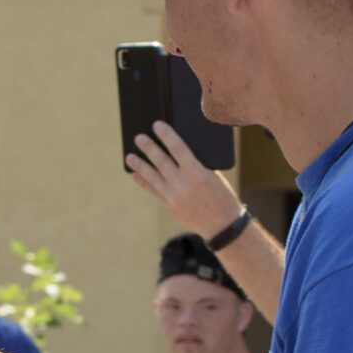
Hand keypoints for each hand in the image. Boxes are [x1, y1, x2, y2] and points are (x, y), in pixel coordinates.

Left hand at [126, 122, 245, 239]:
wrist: (222, 226)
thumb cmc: (222, 197)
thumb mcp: (214, 177)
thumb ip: (197, 166)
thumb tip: (179, 153)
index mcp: (198, 174)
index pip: (179, 149)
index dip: (167, 136)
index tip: (157, 125)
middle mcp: (184, 185)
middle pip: (162, 162)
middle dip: (149, 148)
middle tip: (138, 137)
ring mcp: (174, 197)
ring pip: (153, 178)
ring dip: (140, 165)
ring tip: (129, 156)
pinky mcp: (170, 206)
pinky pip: (153, 192)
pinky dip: (143, 182)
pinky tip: (135, 174)